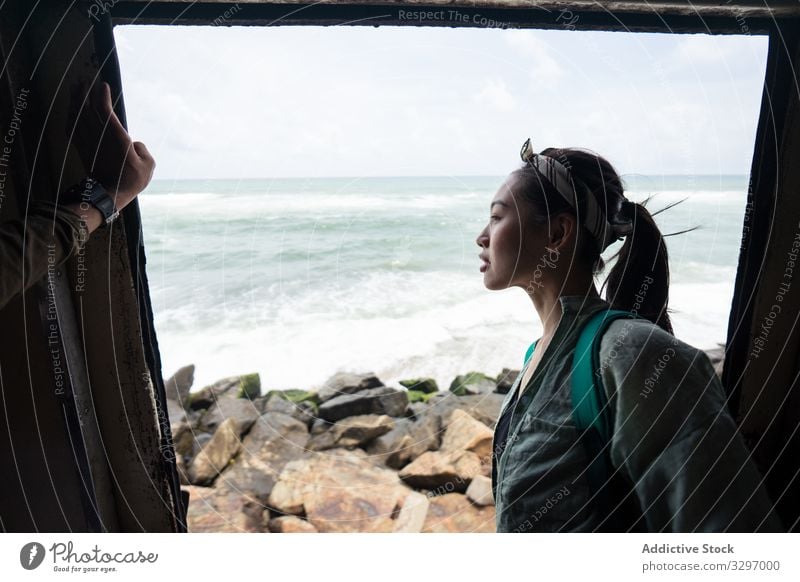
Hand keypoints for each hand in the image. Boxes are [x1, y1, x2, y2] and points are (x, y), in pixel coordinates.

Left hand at [67, 80, 154, 211]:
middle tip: (85, 80)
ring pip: (78, 116)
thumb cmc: (131, 181)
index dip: (102, 97)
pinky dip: (70, 116)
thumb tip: (135, 144)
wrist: (109, 196)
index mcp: (117, 139)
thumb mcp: (148, 166)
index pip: (105, 112)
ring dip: (76, 101)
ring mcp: (89, 142)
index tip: (103, 85)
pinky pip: (73, 128)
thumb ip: (143, 150)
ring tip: (76, 88)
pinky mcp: (82, 149)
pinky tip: (70, 110)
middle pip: (88, 110)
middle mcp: (100, 137)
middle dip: (85, 93)